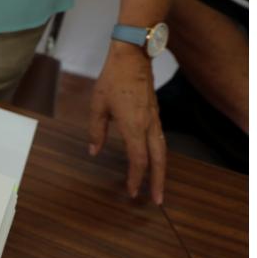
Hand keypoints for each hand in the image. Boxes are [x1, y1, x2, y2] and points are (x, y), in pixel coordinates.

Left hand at [88, 42, 166, 203]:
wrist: (132, 57)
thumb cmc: (112, 80)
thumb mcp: (97, 106)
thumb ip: (96, 131)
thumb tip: (94, 151)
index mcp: (134, 125)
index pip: (139, 160)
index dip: (136, 178)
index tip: (132, 192)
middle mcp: (148, 125)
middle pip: (159, 160)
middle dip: (159, 182)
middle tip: (158, 200)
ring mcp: (155, 119)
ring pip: (162, 150)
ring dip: (161, 170)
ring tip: (157, 186)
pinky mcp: (155, 114)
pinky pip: (159, 140)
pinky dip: (158, 155)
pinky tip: (152, 162)